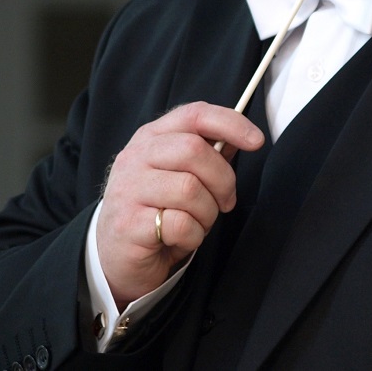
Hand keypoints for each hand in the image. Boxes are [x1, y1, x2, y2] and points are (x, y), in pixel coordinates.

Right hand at [95, 101, 263, 306]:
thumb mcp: (179, 174)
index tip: (256, 140)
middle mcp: (135, 157)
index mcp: (151, 137)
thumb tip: (243, 136)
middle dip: (223, 180)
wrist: (115, 256)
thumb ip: (207, 154)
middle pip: (195, 151)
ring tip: (198, 222)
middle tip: (225, 201)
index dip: (230, 123)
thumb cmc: (156, 209)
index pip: (194, 115)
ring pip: (190, 189)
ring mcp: (128, 189)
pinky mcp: (128, 224)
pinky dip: (193, 236)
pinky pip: (181, 224)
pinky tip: (181, 239)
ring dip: (208, 213)